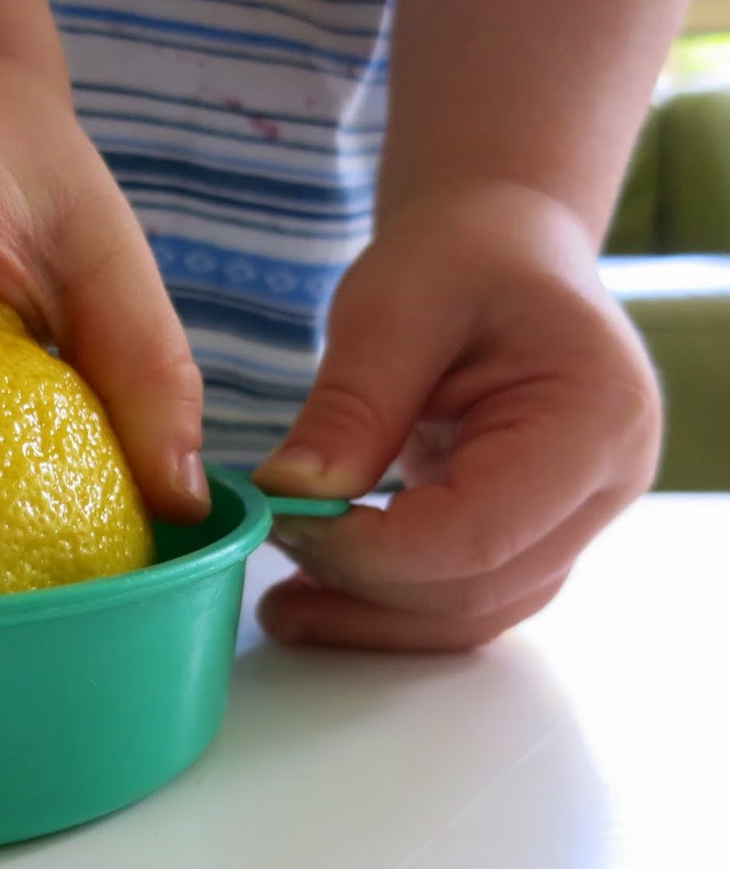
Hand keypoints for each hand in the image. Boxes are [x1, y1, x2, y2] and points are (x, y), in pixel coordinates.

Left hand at [252, 182, 662, 651]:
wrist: (501, 250)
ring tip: (277, 602)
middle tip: (264, 545)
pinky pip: (460, 600)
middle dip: (359, 584)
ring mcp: (575, 521)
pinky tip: (314, 593)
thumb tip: (290, 496)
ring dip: (367, 618)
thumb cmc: (458, 257)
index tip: (280, 522)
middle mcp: (604, 485)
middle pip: (475, 587)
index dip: (369, 550)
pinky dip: (385, 608)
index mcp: (593, 419)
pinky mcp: (531, 537)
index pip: (477, 533)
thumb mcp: (393, 305)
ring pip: (469, 614)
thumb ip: (350, 405)